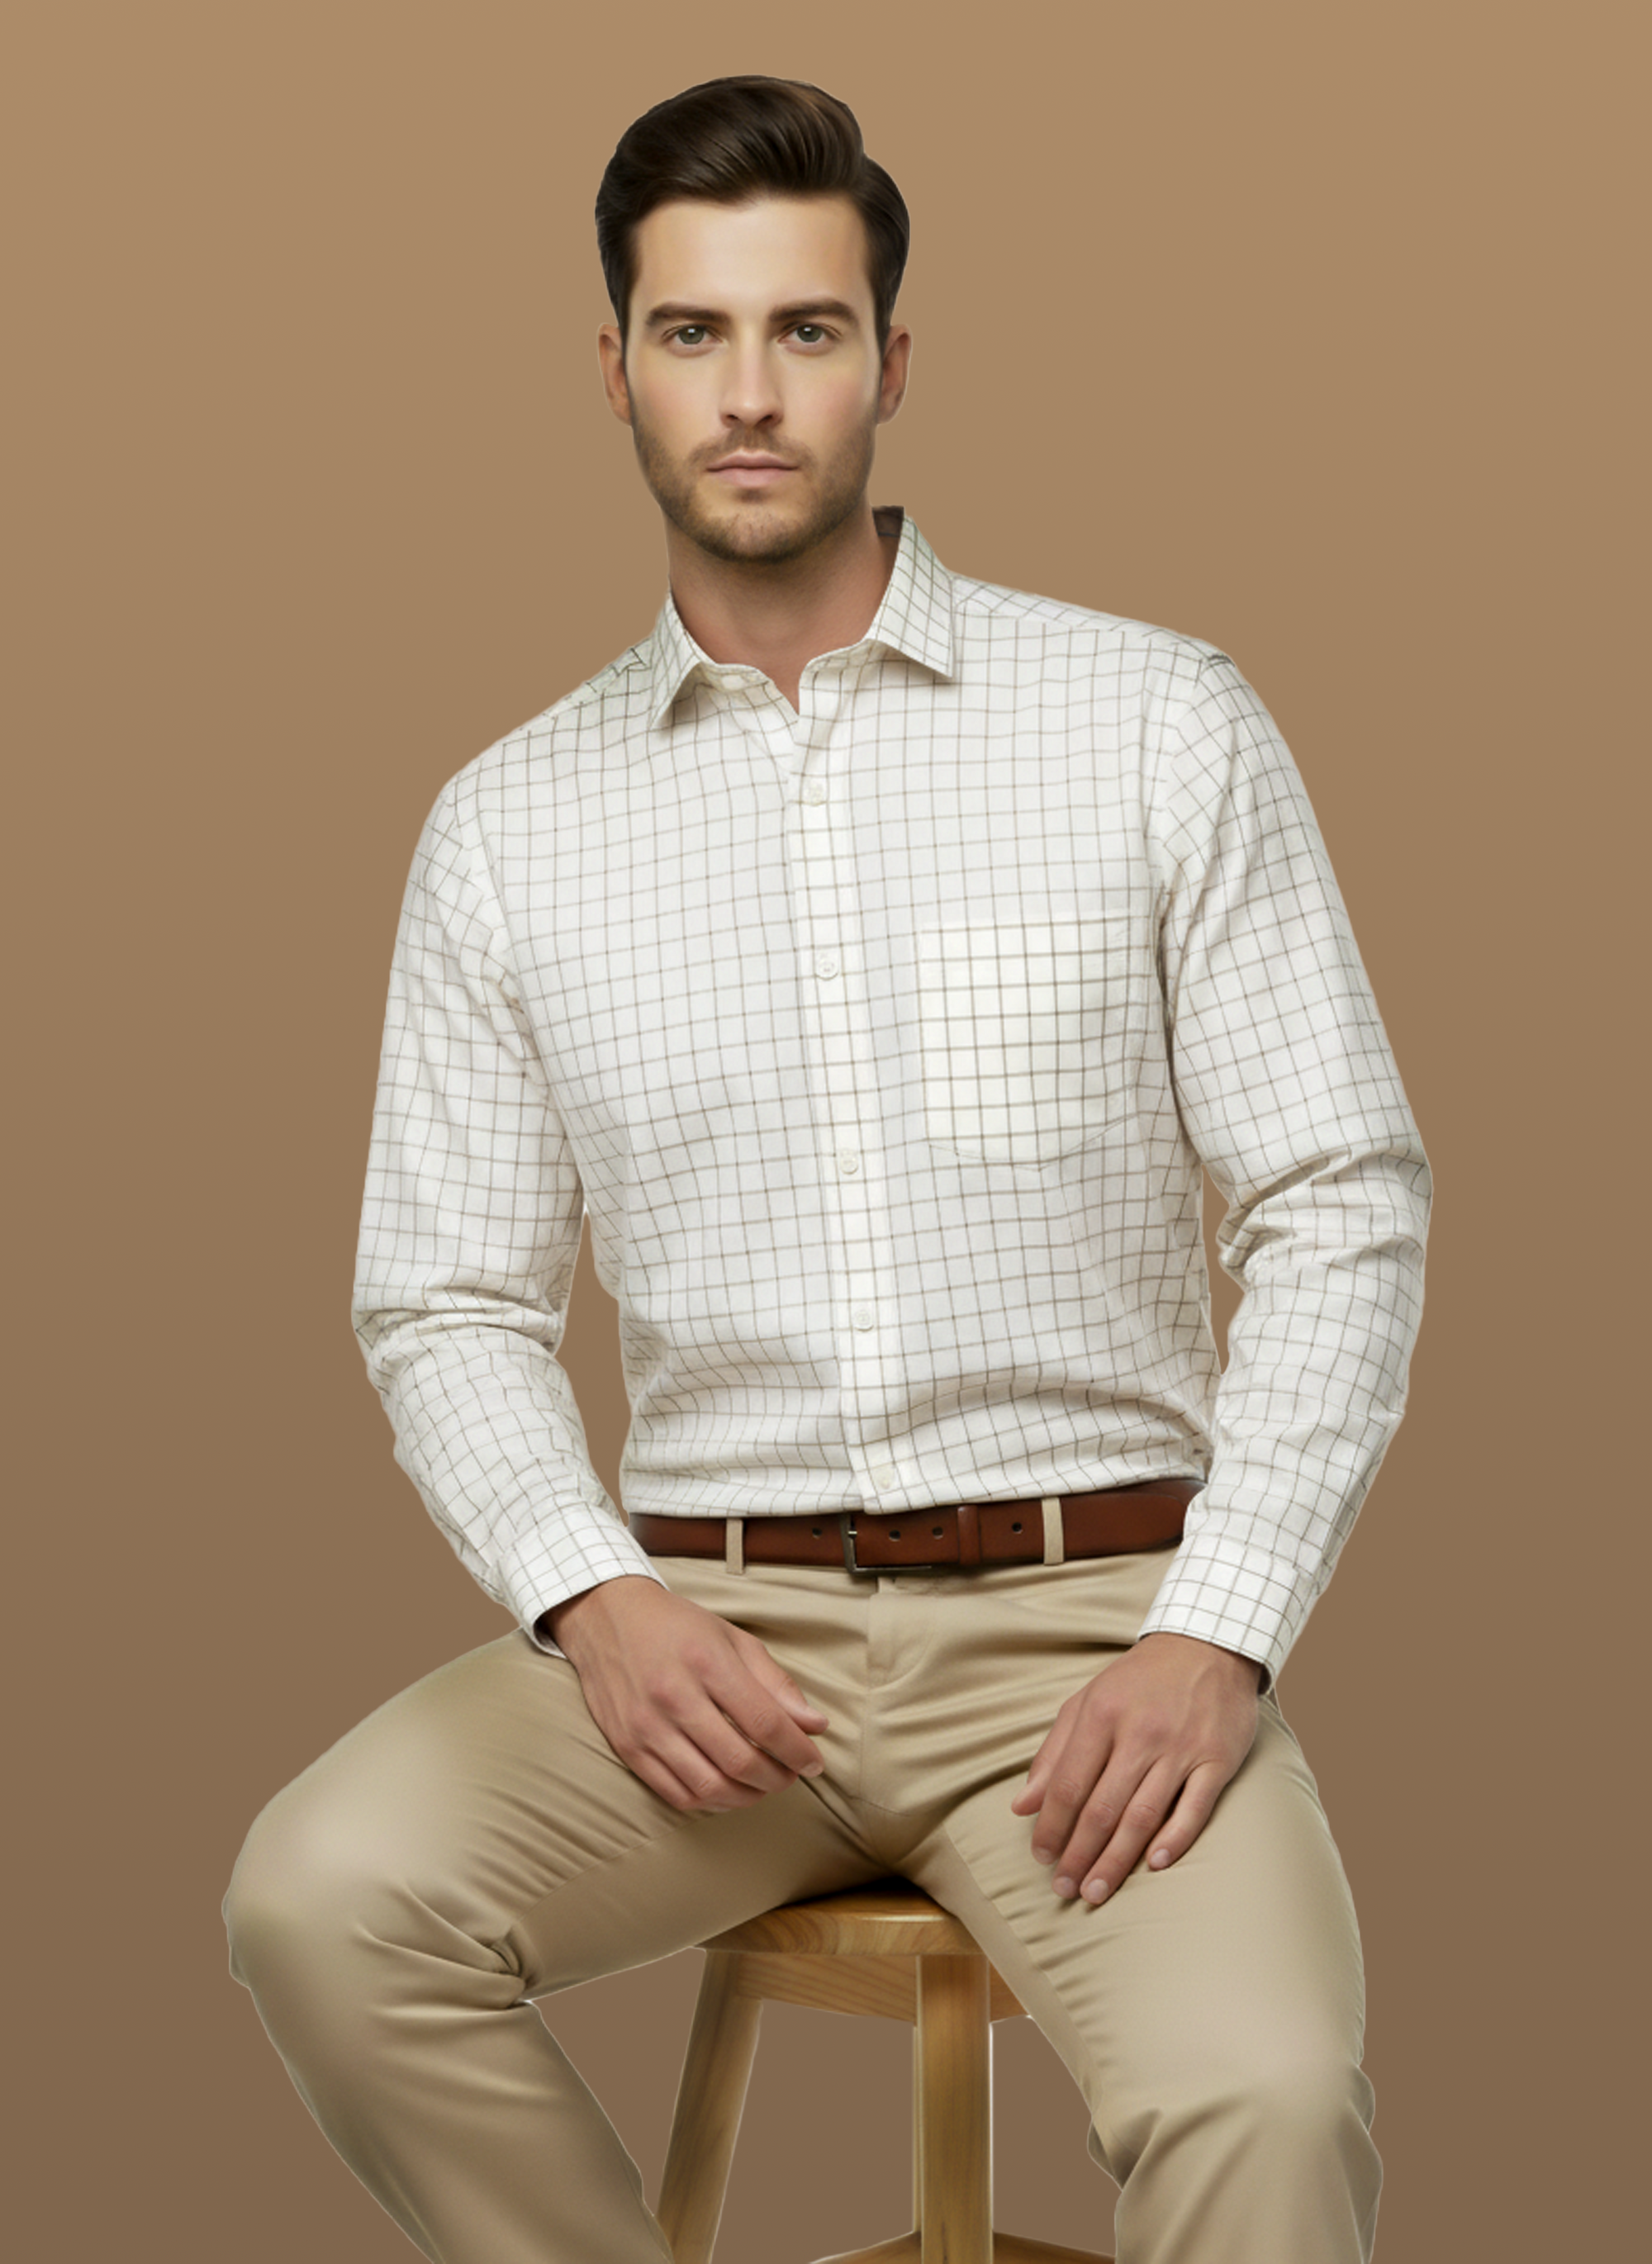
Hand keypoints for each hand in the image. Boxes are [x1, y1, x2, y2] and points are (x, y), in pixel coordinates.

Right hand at [547, 1576, 829, 1814]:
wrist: (605, 1617)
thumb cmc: (677, 1626)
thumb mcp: (732, 1639)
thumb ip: (775, 1683)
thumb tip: (815, 1725)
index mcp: (706, 1662)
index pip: (764, 1722)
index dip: (797, 1751)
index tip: (814, 1762)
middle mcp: (674, 1696)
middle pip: (739, 1760)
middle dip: (777, 1777)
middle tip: (791, 1775)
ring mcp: (646, 1726)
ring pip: (709, 1785)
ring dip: (747, 1796)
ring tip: (763, 1785)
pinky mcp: (627, 1747)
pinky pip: (675, 1793)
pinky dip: (710, 1801)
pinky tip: (727, 1790)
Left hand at [1010, 1631, 1260, 1903]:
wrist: (1207, 1645)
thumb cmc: (1140, 1681)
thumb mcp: (1088, 1701)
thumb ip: (1053, 1752)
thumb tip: (1022, 1805)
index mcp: (1101, 1715)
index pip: (1067, 1784)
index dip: (1051, 1827)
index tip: (1041, 1858)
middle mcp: (1140, 1733)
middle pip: (1102, 1808)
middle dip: (1079, 1855)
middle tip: (1065, 1890)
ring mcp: (1181, 1747)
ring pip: (1143, 1815)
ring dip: (1116, 1860)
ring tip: (1096, 1891)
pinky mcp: (1217, 1759)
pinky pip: (1195, 1808)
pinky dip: (1174, 1839)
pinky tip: (1153, 1865)